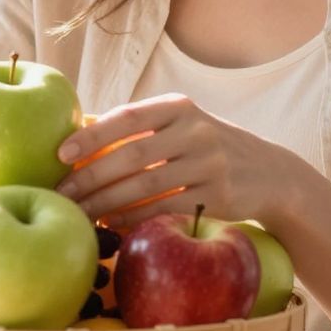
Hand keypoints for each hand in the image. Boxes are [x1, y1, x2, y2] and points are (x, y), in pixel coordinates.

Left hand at [52, 93, 309, 227]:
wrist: (270, 172)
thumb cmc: (207, 148)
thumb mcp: (181, 125)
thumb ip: (139, 128)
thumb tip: (77, 133)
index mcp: (179, 107)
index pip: (127, 117)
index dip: (91, 135)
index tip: (60, 154)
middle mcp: (195, 131)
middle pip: (132, 156)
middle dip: (91, 178)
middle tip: (60, 194)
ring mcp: (209, 163)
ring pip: (145, 187)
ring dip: (106, 203)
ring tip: (79, 214)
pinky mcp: (218, 195)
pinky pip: (165, 209)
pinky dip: (134, 218)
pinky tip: (111, 223)